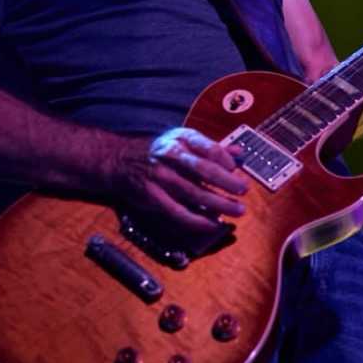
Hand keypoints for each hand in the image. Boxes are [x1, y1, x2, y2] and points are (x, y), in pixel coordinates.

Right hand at [113, 126, 247, 232]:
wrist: (119, 160)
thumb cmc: (156, 150)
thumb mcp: (181, 140)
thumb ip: (210, 147)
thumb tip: (238, 153)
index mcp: (182, 139)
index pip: (210, 149)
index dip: (227, 162)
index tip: (237, 171)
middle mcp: (172, 156)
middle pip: (205, 170)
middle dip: (228, 182)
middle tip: (243, 191)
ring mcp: (161, 177)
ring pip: (195, 193)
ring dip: (219, 204)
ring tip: (237, 210)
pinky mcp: (153, 197)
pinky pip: (179, 212)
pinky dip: (198, 220)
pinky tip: (212, 223)